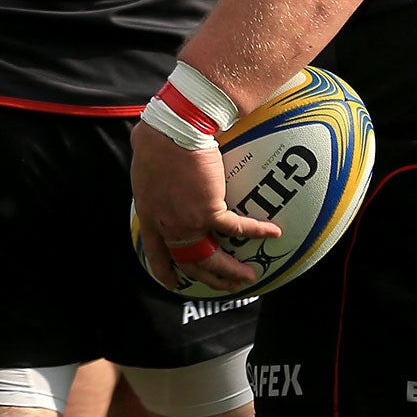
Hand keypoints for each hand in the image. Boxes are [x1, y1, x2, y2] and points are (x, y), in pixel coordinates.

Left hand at [130, 119, 279, 294]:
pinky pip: (237, 229)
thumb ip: (151, 172)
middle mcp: (168, 225)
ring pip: (213, 258)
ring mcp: (189, 222)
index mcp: (150, 215)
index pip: (156, 252)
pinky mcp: (211, 210)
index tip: (174, 284)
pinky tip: (273, 233)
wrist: (173, 131)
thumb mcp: (143, 162)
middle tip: (227, 285)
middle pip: (189, 263)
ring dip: (233, 271)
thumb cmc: (155, 137)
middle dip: (210, 278)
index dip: (165, 271)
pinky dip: (257, 231)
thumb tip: (150, 155)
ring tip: (249, 276)